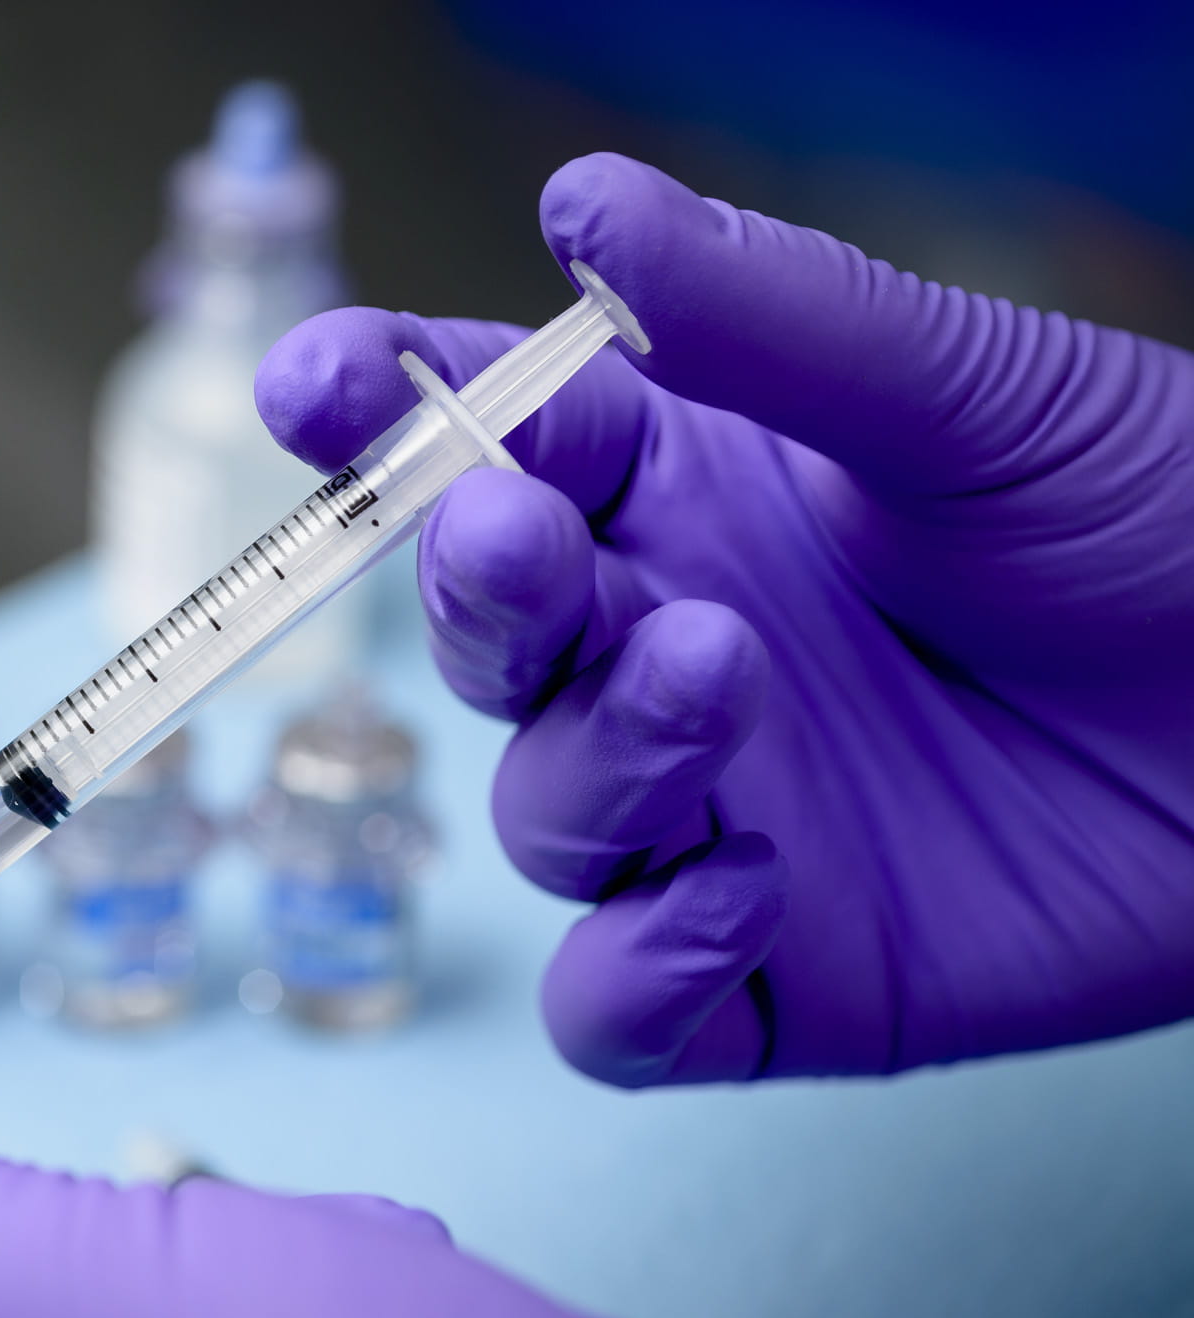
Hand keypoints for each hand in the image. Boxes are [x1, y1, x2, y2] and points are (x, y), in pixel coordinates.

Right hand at [255, 153, 1193, 1085]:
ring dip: (593, 757)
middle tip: (518, 540)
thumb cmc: (1163, 519)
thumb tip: (579, 202)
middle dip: (476, 591)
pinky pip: (618, 1006)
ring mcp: (707, 820)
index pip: (486, 447)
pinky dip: (637, 965)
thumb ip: (765, 316)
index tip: (317, 390)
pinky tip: (745, 883)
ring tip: (715, 680)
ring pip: (542, 819)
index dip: (382, 416)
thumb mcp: (967, 394)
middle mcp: (664, 654)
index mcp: (689, 499)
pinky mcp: (770, 978)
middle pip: (485, 640)